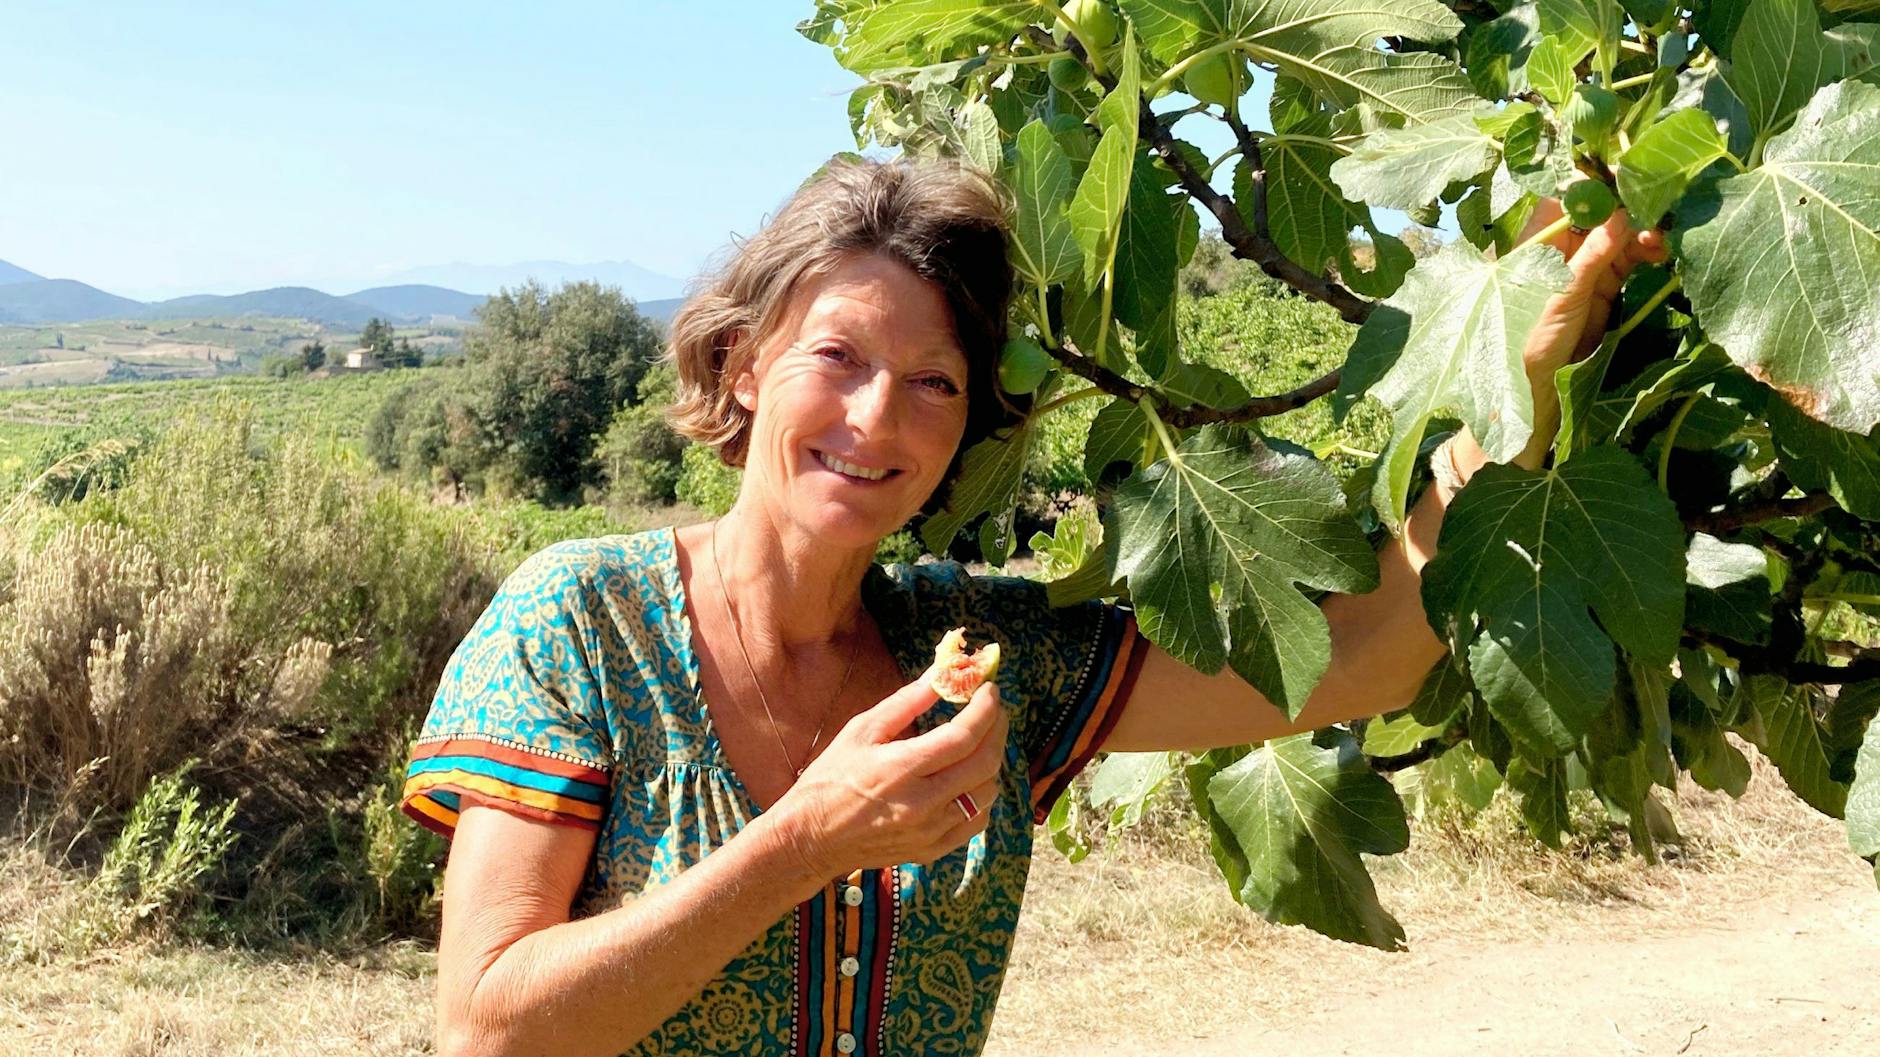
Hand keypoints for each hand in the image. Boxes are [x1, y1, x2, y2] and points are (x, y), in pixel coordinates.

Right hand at [772, 667, 1006, 878]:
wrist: (811, 838)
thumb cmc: (830, 779)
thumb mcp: (861, 731)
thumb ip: (905, 702)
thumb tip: (940, 674)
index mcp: (902, 768)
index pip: (964, 735)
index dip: (986, 709)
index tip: (990, 689)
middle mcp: (923, 803)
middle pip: (985, 763)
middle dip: (998, 729)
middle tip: (993, 710)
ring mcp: (931, 831)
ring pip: (987, 793)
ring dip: (992, 761)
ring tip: (980, 741)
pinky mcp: (933, 849)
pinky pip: (977, 822)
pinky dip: (982, 796)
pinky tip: (969, 778)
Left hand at [1453, 198, 1668, 474]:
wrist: (1533, 387)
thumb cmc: (1529, 338)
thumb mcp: (1560, 293)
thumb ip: (1591, 254)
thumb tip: (1620, 213)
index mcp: (1536, 238)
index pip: (1566, 192)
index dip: (1598, 178)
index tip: (1632, 171)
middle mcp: (1560, 244)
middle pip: (1600, 207)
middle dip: (1631, 201)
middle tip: (1663, 200)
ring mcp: (1583, 262)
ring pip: (1620, 230)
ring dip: (1645, 227)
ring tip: (1665, 234)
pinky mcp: (1603, 282)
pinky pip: (1630, 255)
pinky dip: (1648, 249)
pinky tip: (1663, 249)